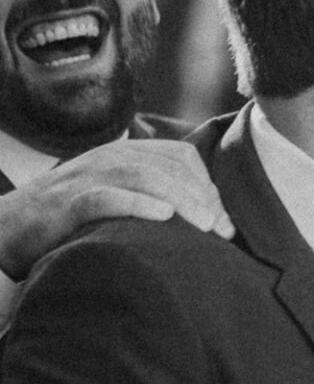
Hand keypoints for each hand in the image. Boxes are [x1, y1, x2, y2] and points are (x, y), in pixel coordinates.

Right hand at [0, 140, 231, 278]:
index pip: (180, 155)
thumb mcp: (115, 197)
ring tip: (205, 226)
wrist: (7, 229)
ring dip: (181, 199)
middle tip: (221, 230)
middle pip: (168, 166)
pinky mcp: (66, 204)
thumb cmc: (71, 220)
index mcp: (123, 154)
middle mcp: (107, 158)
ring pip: (143, 176)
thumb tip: (209, 222)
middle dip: (202, 196)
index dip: (208, 185)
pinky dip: (137, 204)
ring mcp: (85, 178)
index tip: (222, 220)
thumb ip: (153, 197)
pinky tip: (164, 216)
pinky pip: (106, 197)